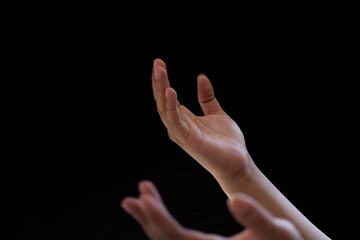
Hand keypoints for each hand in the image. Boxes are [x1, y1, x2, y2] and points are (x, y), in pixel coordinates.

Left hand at [121, 180, 301, 239]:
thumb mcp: (278, 232)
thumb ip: (257, 217)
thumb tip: (235, 200)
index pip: (177, 238)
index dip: (159, 219)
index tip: (144, 199)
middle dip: (147, 218)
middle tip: (132, 198)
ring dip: (150, 219)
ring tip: (137, 198)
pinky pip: (175, 237)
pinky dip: (161, 222)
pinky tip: (155, 211)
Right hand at [152, 59, 254, 194]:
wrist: (238, 162)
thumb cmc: (227, 141)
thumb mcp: (217, 113)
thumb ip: (207, 97)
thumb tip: (201, 77)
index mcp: (185, 119)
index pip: (168, 97)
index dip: (163, 80)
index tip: (159, 63)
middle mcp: (179, 125)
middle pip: (163, 101)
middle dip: (158, 82)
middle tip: (157, 63)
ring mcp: (182, 133)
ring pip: (165, 109)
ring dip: (161, 89)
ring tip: (159, 71)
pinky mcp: (188, 140)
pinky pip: (175, 121)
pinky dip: (171, 106)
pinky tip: (171, 91)